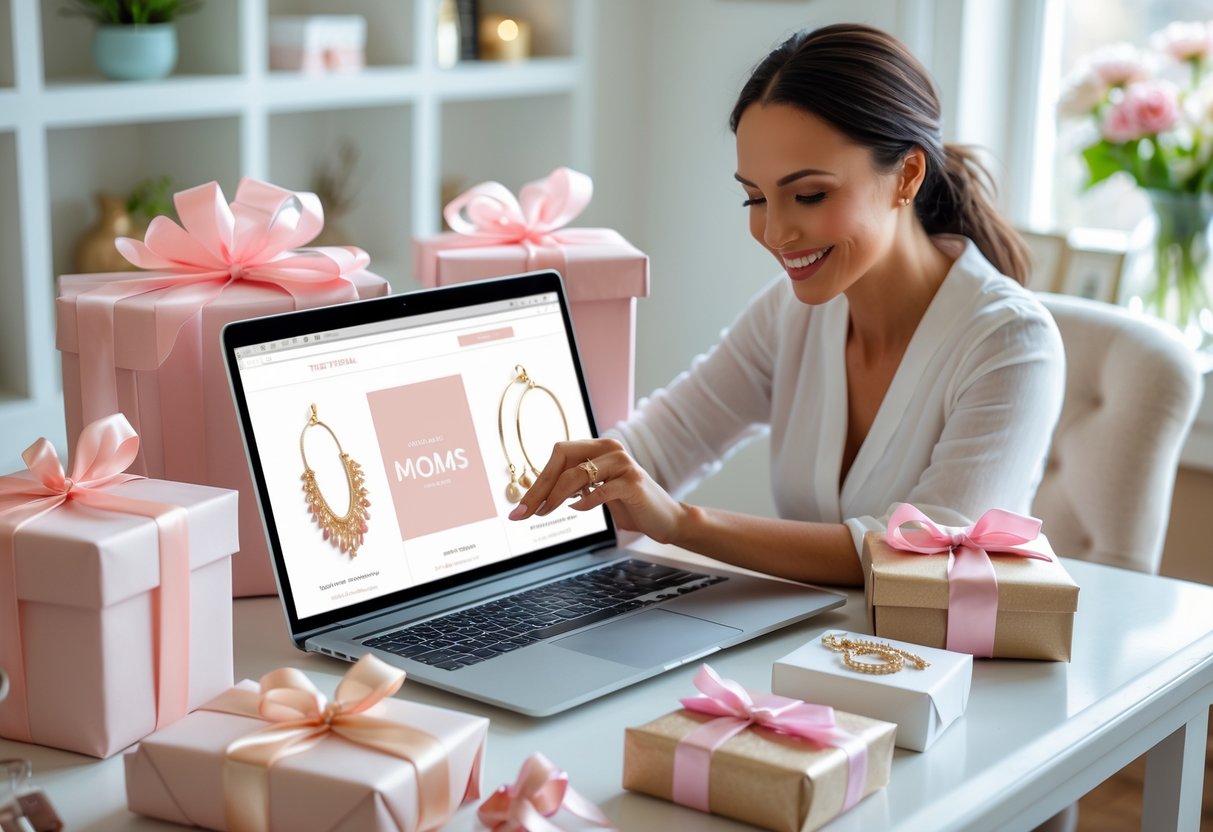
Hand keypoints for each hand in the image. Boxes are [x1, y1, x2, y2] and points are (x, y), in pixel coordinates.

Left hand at [507, 438, 686, 543]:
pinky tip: (577, 509)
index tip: (521, 507)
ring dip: (556, 496)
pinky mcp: (633, 482)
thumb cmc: (629, 505)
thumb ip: (574, 486)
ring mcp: (623, 464)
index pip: (559, 456)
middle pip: (563, 460)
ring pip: (577, 474)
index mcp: (599, 448)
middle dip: (539, 488)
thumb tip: (538, 494)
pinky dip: (584, 501)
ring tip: (546, 512)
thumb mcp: (596, 491)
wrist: (665, 519)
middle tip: (523, 514)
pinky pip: (600, 489)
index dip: (537, 481)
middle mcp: (610, 449)